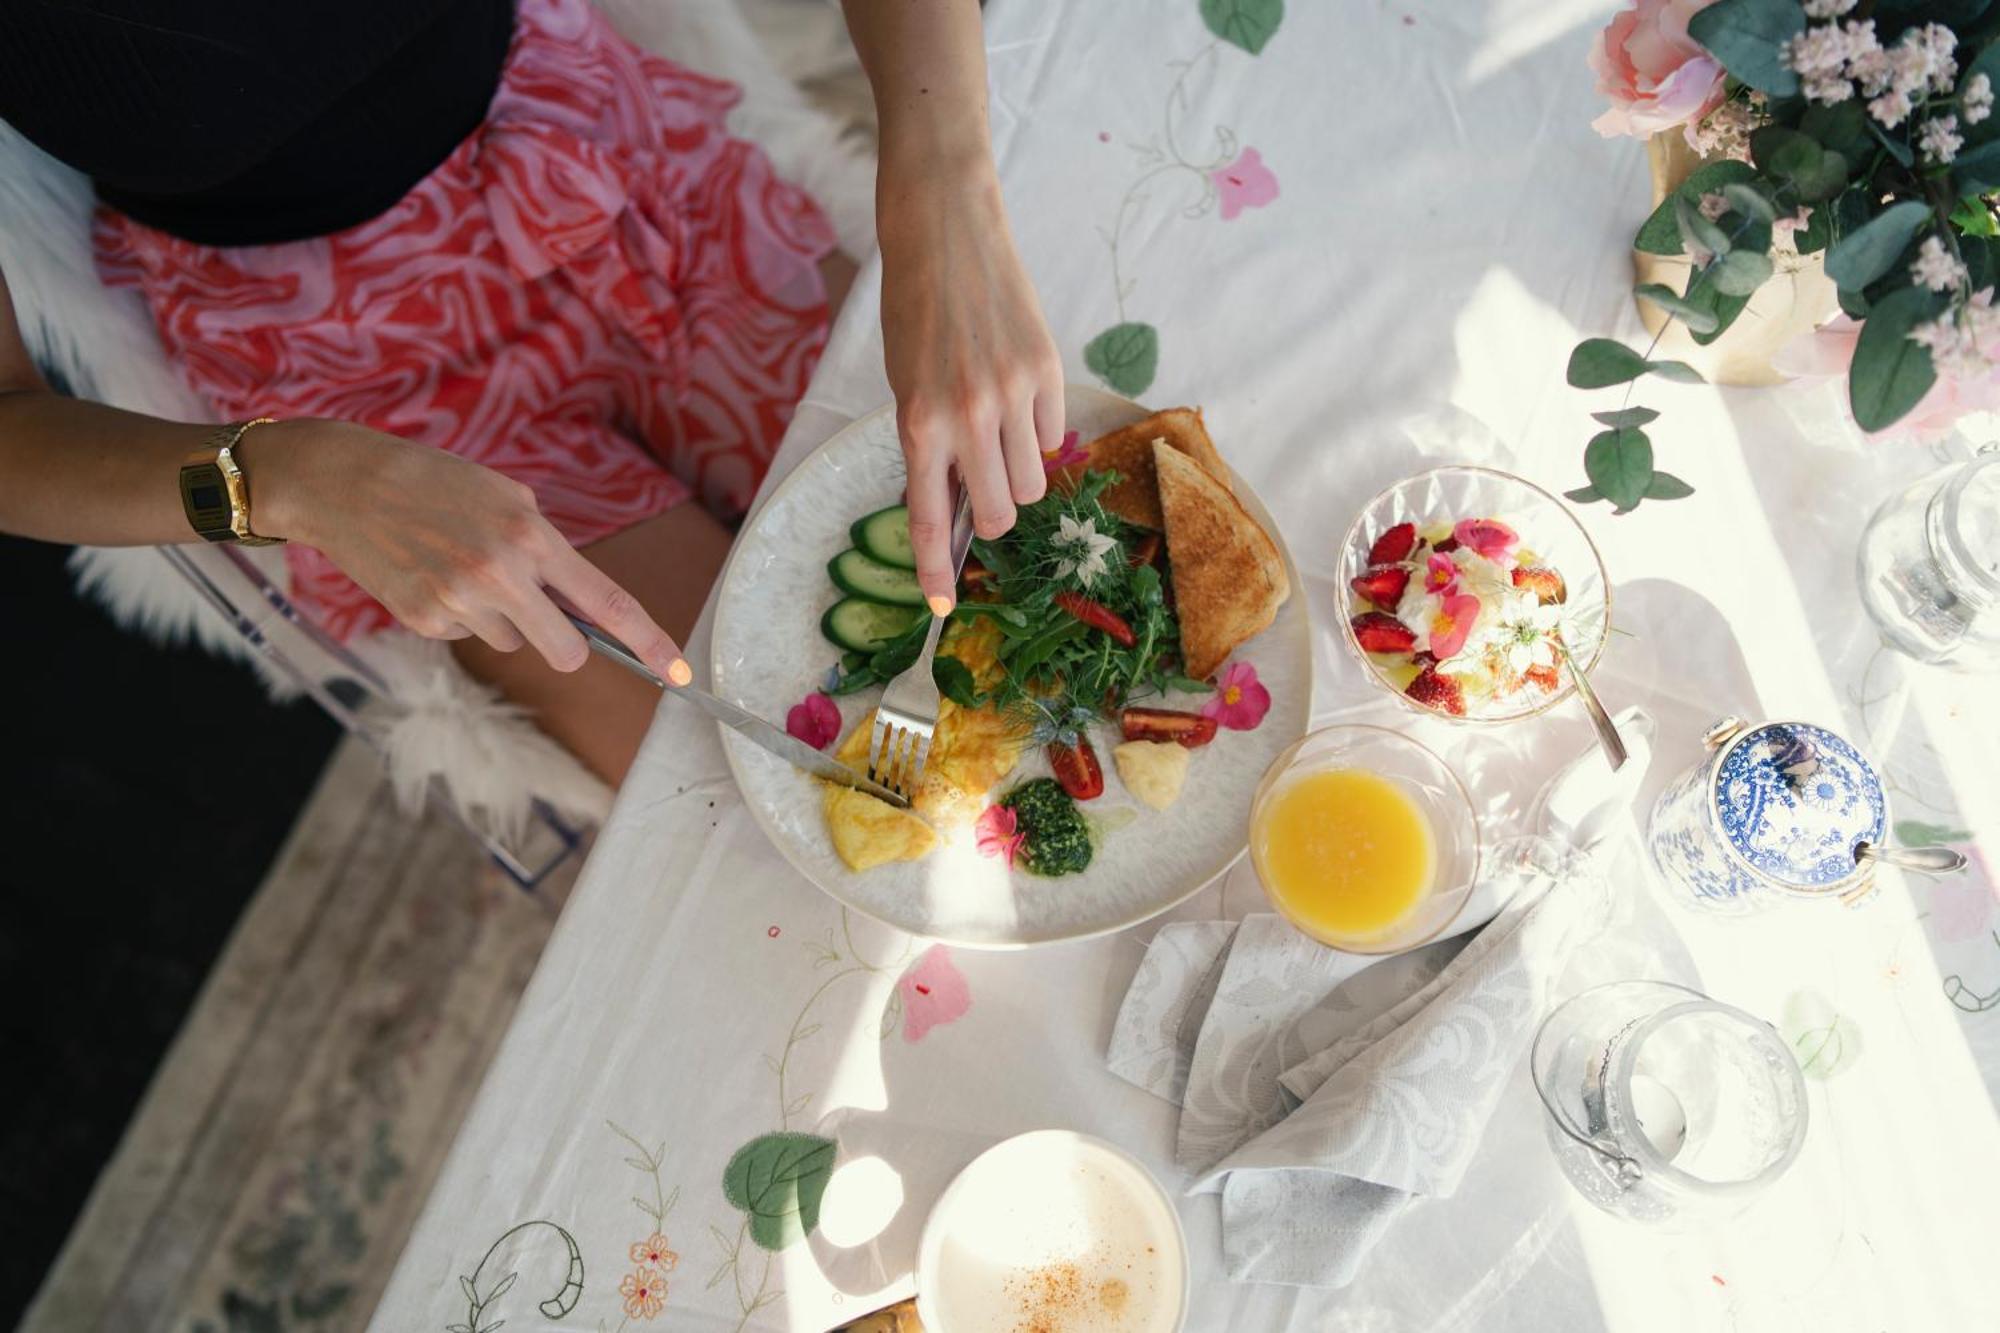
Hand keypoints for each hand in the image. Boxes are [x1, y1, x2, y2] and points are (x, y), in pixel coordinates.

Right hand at [249, 419, 689, 682]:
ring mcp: (460, 605)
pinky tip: (429, 575)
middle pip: (565, 651)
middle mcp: (501, 577)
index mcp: (531, 538)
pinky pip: (466, 636)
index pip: (607, 603)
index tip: (680, 673)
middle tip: (542, 616)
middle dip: (566, 645)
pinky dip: (458, 615)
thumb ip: (545, 546)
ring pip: (511, 642)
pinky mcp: (424, 623)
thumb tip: (574, 601)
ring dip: (500, 618)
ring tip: (459, 566)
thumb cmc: (435, 482)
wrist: (346, 484)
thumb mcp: (504, 495)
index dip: (650, 642)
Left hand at [878, 149, 1062, 611]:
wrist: (946, 234)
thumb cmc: (915, 313)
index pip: (931, 520)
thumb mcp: (904, 386)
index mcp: (918, 423)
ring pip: (1035, 481)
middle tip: (984, 488)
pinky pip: (1054, 435)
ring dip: (1020, 473)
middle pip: (1002, 513)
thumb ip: (928, 446)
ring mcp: (1013, 395)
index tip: (941, 606)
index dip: (936, 572)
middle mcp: (968, 416)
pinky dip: (1038, 432)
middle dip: (994, 515)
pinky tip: (1018, 393)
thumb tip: (961, 507)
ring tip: (1000, 432)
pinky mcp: (1048, 371)